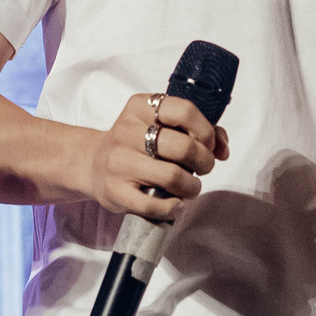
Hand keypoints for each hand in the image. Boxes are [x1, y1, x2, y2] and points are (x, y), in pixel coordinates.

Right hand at [76, 91, 230, 221]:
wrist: (92, 164)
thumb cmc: (137, 145)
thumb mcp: (160, 126)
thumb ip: (197, 130)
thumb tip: (223, 148)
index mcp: (139, 107)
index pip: (185, 111)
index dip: (206, 131)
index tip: (208, 144)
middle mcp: (126, 131)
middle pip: (183, 147)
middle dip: (204, 162)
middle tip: (202, 169)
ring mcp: (118, 162)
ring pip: (173, 176)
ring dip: (192, 187)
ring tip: (189, 187)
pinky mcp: (115, 191)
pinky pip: (154, 205)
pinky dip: (172, 207)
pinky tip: (174, 203)